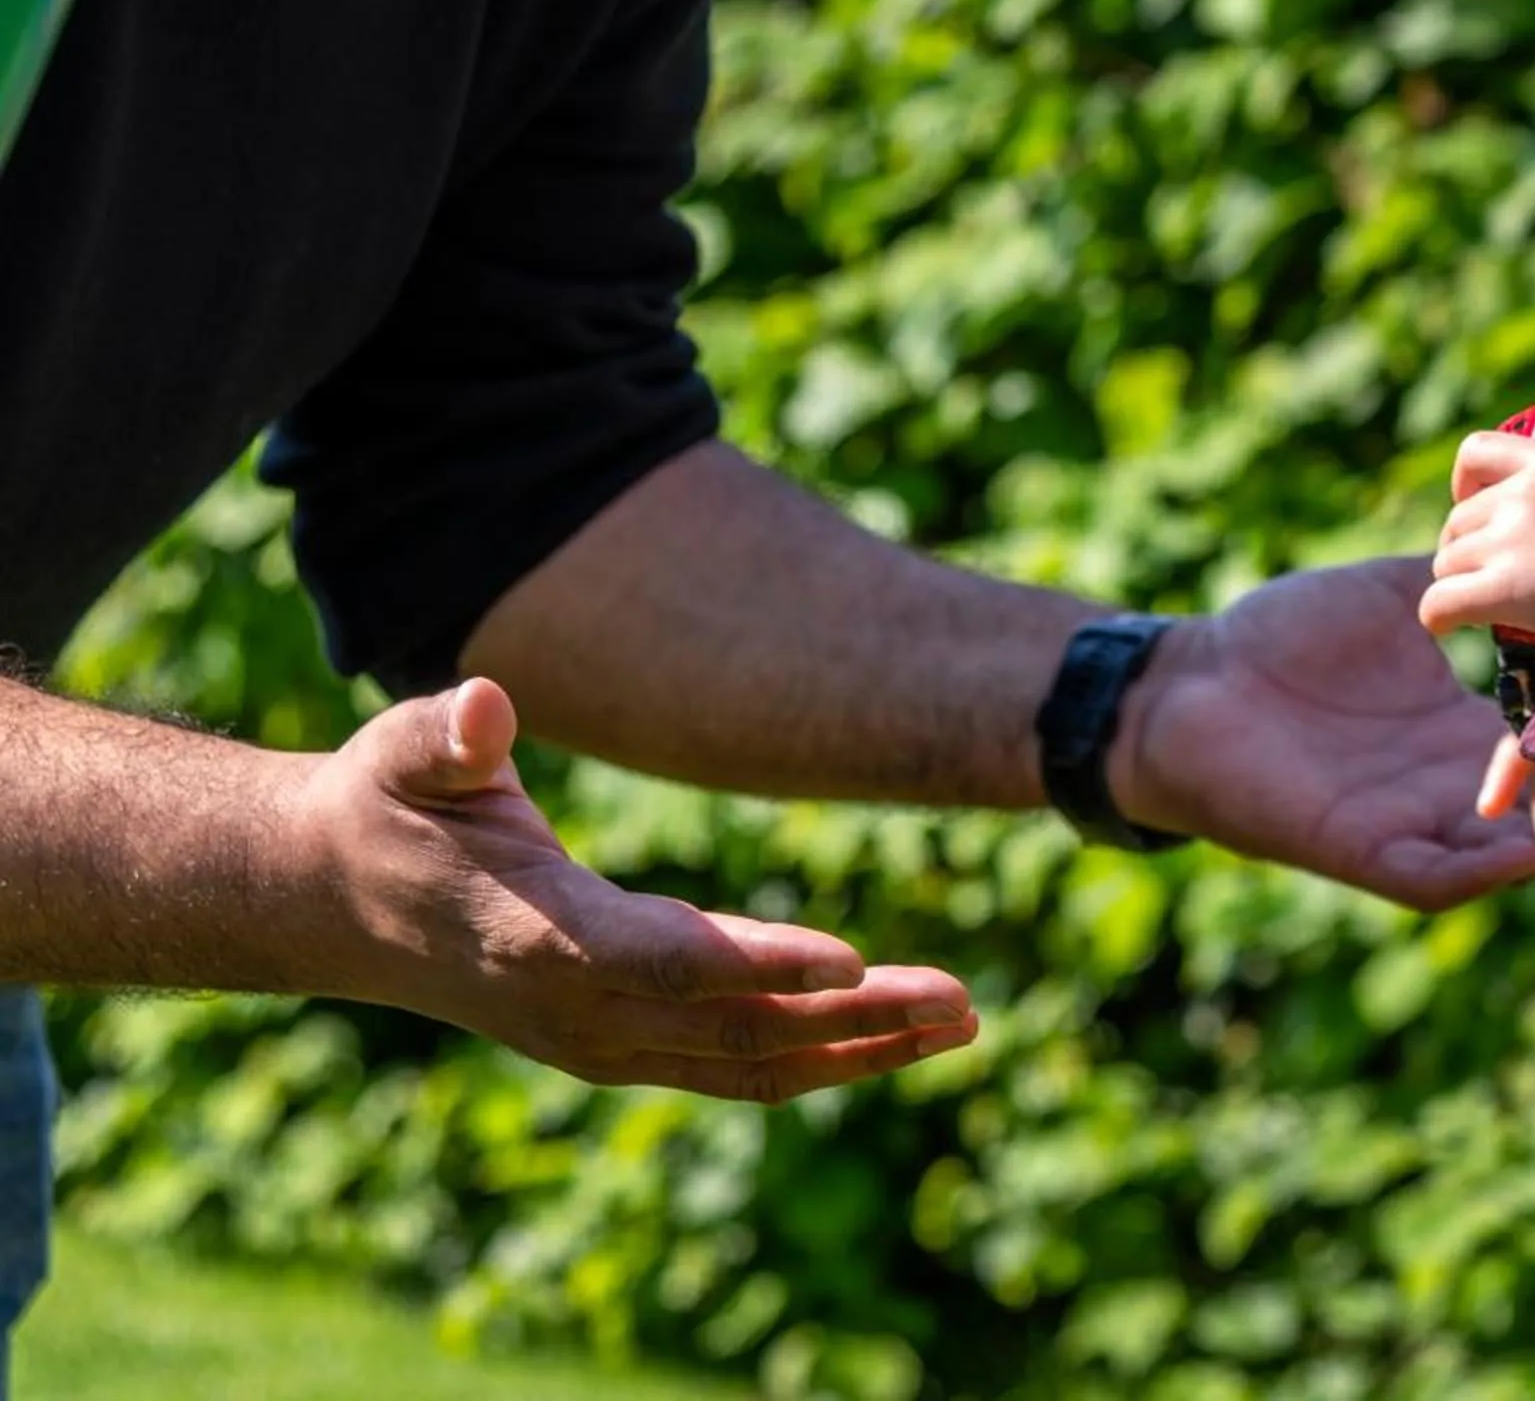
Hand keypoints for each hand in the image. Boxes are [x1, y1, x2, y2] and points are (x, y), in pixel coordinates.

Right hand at [292, 680, 977, 1102]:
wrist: (330, 904)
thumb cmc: (385, 807)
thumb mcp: (402, 753)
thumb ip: (445, 734)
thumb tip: (482, 708)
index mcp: (538, 936)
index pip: (669, 959)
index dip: (762, 964)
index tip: (856, 961)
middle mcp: (577, 1008)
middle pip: (738, 1026)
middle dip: (858, 1019)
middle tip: (963, 999)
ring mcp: (597, 1041)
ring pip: (747, 1062)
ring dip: (860, 1050)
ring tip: (961, 1022)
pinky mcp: (614, 1047)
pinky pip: (730, 1067)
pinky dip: (815, 1059)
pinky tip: (888, 1038)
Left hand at [1110, 557, 1534, 910]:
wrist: (1189, 683)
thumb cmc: (1278, 636)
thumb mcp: (1385, 596)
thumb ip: (1451, 576)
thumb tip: (1512, 532)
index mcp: (1460, 725)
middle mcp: (1447, 782)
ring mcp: (1409, 822)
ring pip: (1506, 854)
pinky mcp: (1363, 851)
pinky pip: (1436, 878)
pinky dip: (1480, 872)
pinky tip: (1519, 854)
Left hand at [1420, 433, 1534, 642]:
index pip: (1476, 451)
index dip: (1466, 485)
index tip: (1479, 509)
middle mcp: (1524, 494)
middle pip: (1457, 522)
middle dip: (1469, 551)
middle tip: (1497, 580)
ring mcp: (1511, 539)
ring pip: (1447, 564)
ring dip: (1462, 586)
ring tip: (1491, 609)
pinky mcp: (1504, 588)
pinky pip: (1439, 601)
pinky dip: (1438, 617)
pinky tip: (1451, 626)